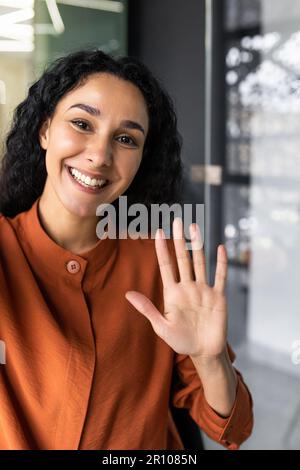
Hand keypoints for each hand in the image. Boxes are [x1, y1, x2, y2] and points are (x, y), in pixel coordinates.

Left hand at [125, 217, 227, 358]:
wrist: (204, 352)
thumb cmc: (181, 341)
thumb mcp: (161, 327)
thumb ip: (147, 309)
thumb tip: (127, 294)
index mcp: (173, 293)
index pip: (166, 266)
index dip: (162, 249)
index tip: (157, 232)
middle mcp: (188, 287)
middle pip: (183, 258)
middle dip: (180, 240)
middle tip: (177, 220)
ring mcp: (203, 290)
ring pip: (200, 262)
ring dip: (198, 245)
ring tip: (195, 227)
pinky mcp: (218, 297)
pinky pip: (220, 277)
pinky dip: (221, 263)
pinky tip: (220, 249)